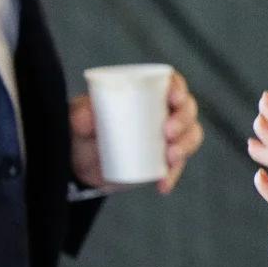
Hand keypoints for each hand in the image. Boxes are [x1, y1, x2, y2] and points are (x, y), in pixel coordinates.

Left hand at [67, 69, 204, 192]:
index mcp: (146, 93)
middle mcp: (162, 112)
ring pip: (190, 135)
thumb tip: (86, 115)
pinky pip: (178, 165)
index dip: (178, 87)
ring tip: (170, 158)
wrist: (82, 165)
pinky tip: (162, 184)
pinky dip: (173, 174)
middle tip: (168, 132)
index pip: (171, 82)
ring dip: (185, 146)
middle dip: (184, 120)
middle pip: (187, 109)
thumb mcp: (77, 121)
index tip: (173, 98)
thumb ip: (79, 115)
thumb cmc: (83, 132)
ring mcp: (168, 136)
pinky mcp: (167, 159)